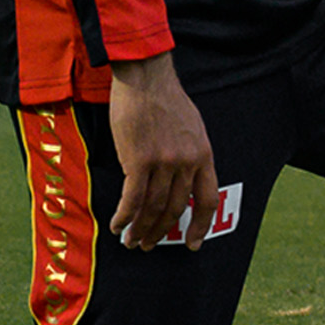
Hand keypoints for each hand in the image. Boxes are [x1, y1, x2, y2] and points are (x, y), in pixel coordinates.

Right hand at [102, 52, 220, 250]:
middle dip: (161, 232)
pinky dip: (124, 216)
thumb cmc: (165, 101)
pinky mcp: (139, 160)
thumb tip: (180, 181)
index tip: (192, 244)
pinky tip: (117, 225)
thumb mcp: (192, 129)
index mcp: (203, 155)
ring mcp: (164, 162)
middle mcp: (187, 162)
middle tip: (147, 245)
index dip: (201, 225)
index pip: (207, 199)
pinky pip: (132, 198)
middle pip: (176, 209)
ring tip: (130, 241)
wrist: (146, 79)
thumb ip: (190, 155)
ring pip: (153, 208)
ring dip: (140, 229)